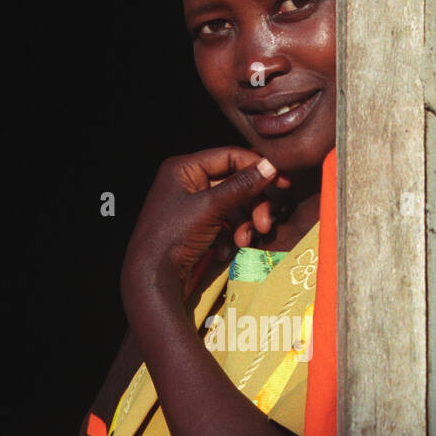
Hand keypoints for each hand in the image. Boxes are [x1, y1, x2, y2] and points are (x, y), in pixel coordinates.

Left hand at [120, 147, 281, 315]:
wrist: (153, 279)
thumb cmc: (173, 237)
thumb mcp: (211, 207)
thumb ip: (242, 185)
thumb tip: (270, 166)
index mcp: (184, 169)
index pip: (230, 157)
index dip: (257, 168)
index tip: (282, 183)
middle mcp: (187, 183)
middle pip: (235, 184)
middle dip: (252, 205)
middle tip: (265, 223)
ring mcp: (192, 206)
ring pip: (232, 206)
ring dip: (244, 225)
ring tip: (244, 241)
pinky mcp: (197, 227)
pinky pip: (224, 224)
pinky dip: (230, 236)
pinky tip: (224, 251)